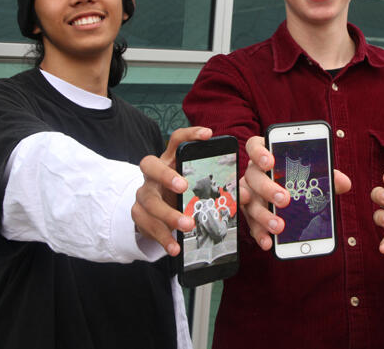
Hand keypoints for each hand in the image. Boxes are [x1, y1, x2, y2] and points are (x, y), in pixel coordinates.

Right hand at [132, 126, 212, 255]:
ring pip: (149, 201)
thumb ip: (218, 190)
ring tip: (187, 226)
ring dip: (169, 214)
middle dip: (166, 175)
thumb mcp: (196, 188)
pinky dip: (162, 237)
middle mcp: (153, 174)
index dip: (191, 135)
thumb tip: (245, 196)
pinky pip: (146, 225)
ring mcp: (143, 193)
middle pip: (150, 165)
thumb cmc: (181, 195)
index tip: (208, 135)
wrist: (154, 214)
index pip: (177, 140)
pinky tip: (175, 248)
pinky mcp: (138, 214)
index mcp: (170, 161)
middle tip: (183, 187)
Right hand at [240, 135, 351, 250]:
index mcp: (267, 156)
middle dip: (268, 188)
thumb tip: (344, 182)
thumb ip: (327, 177)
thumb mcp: (314, 177)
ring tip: (279, 226)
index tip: (270, 162)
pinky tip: (268, 241)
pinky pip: (250, 223)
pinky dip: (258, 233)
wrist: (290, 203)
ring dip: (264, 215)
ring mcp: (250, 194)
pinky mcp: (250, 214)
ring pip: (249, 202)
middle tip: (284, 199)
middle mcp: (254, 173)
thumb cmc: (300, 182)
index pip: (254, 147)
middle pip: (253, 176)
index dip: (259, 153)